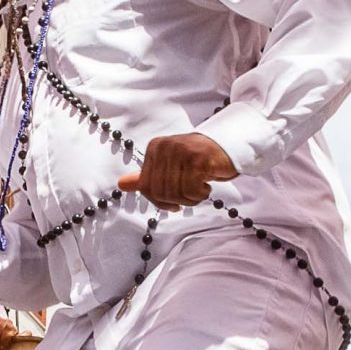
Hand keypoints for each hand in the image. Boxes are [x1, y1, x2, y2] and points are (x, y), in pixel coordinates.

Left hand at [119, 132, 235, 209]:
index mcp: (155, 148)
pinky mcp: (198, 159)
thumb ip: (147, 176)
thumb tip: (122, 184)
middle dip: (178, 201)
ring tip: (200, 189)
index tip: (174, 203)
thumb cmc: (200, 160)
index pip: (147, 186)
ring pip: (176, 193)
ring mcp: (181, 151)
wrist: (229, 147)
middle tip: (192, 195)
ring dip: (191, 199)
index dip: (160, 201)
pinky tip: (207, 185)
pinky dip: (200, 195)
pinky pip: (192, 190)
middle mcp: (165, 147)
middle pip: (160, 192)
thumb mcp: (171, 167)